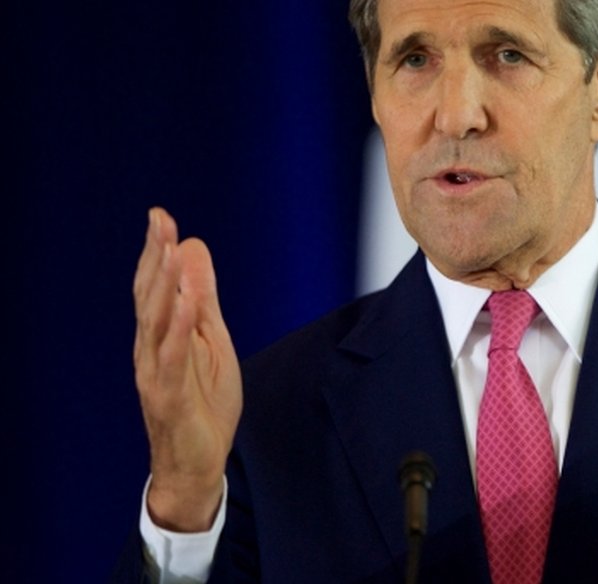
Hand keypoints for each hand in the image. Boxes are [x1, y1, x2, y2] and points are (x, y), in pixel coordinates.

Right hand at [133, 208, 241, 530]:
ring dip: (162, 286)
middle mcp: (151, 350)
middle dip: (154, 257)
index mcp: (162, 335)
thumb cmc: (203, 402)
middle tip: (159, 220)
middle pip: (150, 296)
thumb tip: (193, 250)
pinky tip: (185, 305)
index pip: (156, 286)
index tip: (160, 216)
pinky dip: (178, 331)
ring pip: (156, 323)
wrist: (198, 463)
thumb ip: (202, 299)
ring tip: (167, 251)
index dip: (157, 251)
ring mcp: (156, 374)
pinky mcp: (168, 397)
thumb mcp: (211, 341)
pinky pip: (171, 360)